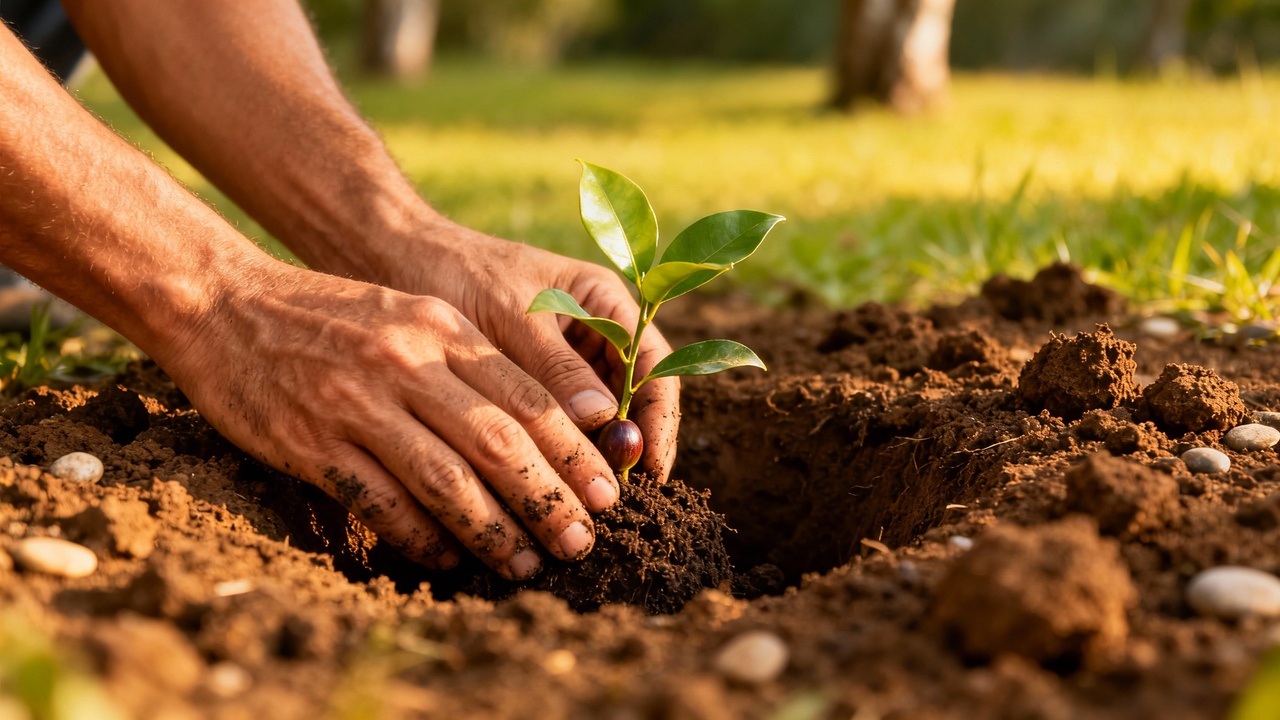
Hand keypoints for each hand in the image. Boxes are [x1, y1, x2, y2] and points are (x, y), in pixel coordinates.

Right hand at [165, 260, 624, 579]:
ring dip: (494, 530)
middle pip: (498, 444)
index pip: (528, 398)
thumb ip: (470, 363)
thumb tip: (539, 430)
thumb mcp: (411, 315)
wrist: (226, 304)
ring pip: (446, 481)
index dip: (573, 452)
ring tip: (526, 565)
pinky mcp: (311, 444)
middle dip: (549, 499)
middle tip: (582, 541)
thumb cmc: (332, 316)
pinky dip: (420, 538)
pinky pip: (381, 503)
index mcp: (441, 330)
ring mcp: (356, 405)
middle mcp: (406, 364)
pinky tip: (449, 559)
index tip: (607, 491)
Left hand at [383, 216, 680, 482]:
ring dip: (591, 457)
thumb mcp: (511, 315)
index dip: (658, 419)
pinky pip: (553, 425)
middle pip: (631, 400)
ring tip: (582, 502)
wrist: (398, 262)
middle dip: (627, 449)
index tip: (650, 468)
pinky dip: (553, 453)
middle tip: (614, 501)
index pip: (654, 366)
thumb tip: (603, 423)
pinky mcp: (527, 388)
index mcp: (604, 302)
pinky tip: (543, 485)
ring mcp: (561, 363)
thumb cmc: (459, 272)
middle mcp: (593, 334)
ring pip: (593, 419)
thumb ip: (555, 365)